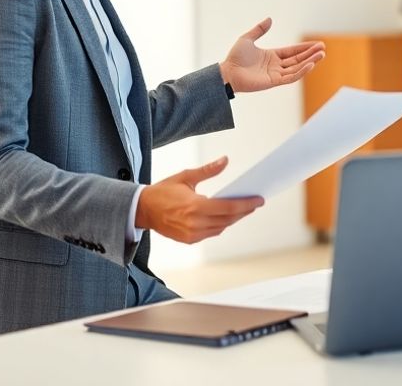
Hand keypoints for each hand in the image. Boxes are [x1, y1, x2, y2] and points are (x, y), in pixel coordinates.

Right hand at [135, 157, 263, 243]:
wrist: (142, 210)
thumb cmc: (162, 192)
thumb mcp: (186, 176)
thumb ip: (208, 170)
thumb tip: (225, 160)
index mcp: (195, 206)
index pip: (228, 207)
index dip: (246, 204)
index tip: (258, 200)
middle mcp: (194, 223)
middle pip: (228, 219)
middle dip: (244, 211)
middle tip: (255, 203)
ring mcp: (192, 234)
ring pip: (221, 227)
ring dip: (233, 218)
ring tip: (244, 208)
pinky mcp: (189, 240)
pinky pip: (212, 233)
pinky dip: (221, 225)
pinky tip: (227, 216)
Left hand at [219, 17, 325, 93]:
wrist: (227, 72)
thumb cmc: (235, 57)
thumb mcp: (247, 39)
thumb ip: (259, 30)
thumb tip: (270, 19)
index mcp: (272, 56)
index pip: (293, 51)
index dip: (305, 48)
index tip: (317, 44)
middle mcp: (276, 66)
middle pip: (298, 59)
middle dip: (311, 54)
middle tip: (323, 49)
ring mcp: (276, 74)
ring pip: (297, 68)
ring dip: (309, 62)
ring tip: (321, 55)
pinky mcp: (274, 82)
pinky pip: (291, 77)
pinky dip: (301, 71)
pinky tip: (310, 65)